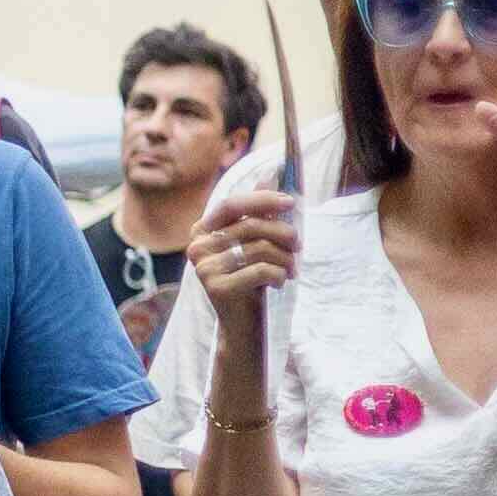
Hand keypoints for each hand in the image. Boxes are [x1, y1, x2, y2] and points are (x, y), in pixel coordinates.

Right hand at [192, 185, 299, 330]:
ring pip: (260, 248)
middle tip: (298, 246)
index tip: (290, 202)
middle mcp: (197, 247)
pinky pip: (261, 270)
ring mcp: (204, 268)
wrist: (242, 322)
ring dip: (286, 258)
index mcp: (202, 231)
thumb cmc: (251, 278)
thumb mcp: (254, 242)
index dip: (261, 200)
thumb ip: (257, 211)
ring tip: (291, 269)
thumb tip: (270, 173)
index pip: (231, 204)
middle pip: (250, 226)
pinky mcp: (216, 287)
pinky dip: (279, 275)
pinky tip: (278, 282)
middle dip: (283, 233)